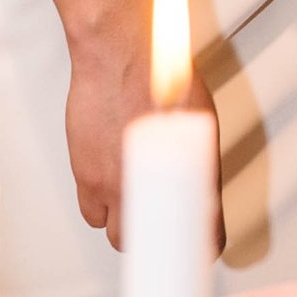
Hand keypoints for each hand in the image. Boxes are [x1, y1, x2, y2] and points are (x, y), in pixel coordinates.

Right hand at [65, 33, 228, 257]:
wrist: (122, 54)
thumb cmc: (161, 72)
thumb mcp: (197, 116)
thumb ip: (194, 154)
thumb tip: (194, 171)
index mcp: (194, 172)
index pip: (209, 235)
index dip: (204, 242)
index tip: (200, 241)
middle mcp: (157, 185)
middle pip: (156, 241)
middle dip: (155, 234)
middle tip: (156, 220)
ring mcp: (119, 185)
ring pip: (117, 232)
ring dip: (123, 223)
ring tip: (127, 201)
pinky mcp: (88, 177)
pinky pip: (91, 212)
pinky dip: (97, 206)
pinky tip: (104, 186)